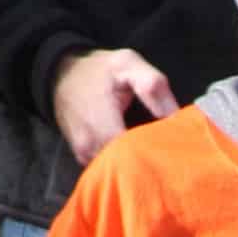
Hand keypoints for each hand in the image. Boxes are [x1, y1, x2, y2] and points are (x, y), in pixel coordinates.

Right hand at [51, 47, 177, 166]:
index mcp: (102, 124)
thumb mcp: (127, 63)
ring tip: (154, 152)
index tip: (174, 148)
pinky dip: (124, 165)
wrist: (61, 74)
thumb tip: (176, 116)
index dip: (157, 155)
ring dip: (137, 165)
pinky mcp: (83, 160)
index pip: (135, 157)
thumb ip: (152, 86)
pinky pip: (108, 170)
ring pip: (118, 172)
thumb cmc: (98, 69)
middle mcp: (89, 147)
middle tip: (169, 152)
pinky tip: (136, 153)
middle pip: (128, 169)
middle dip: (150, 163)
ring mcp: (84, 156)